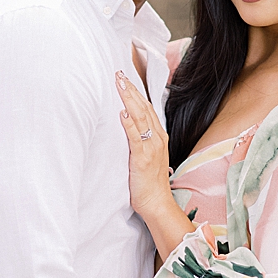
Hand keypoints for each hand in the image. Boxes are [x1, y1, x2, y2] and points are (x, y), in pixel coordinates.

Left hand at [115, 71, 174, 222]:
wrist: (157, 203)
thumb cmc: (148, 182)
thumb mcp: (146, 156)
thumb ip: (139, 140)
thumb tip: (126, 125)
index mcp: (158, 137)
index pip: (147, 108)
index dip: (136, 92)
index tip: (125, 78)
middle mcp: (157, 139)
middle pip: (143, 108)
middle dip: (131, 90)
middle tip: (119, 73)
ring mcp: (151, 148)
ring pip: (141, 118)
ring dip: (129, 100)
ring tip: (120, 85)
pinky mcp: (143, 159)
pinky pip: (136, 138)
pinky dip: (129, 125)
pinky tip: (122, 113)